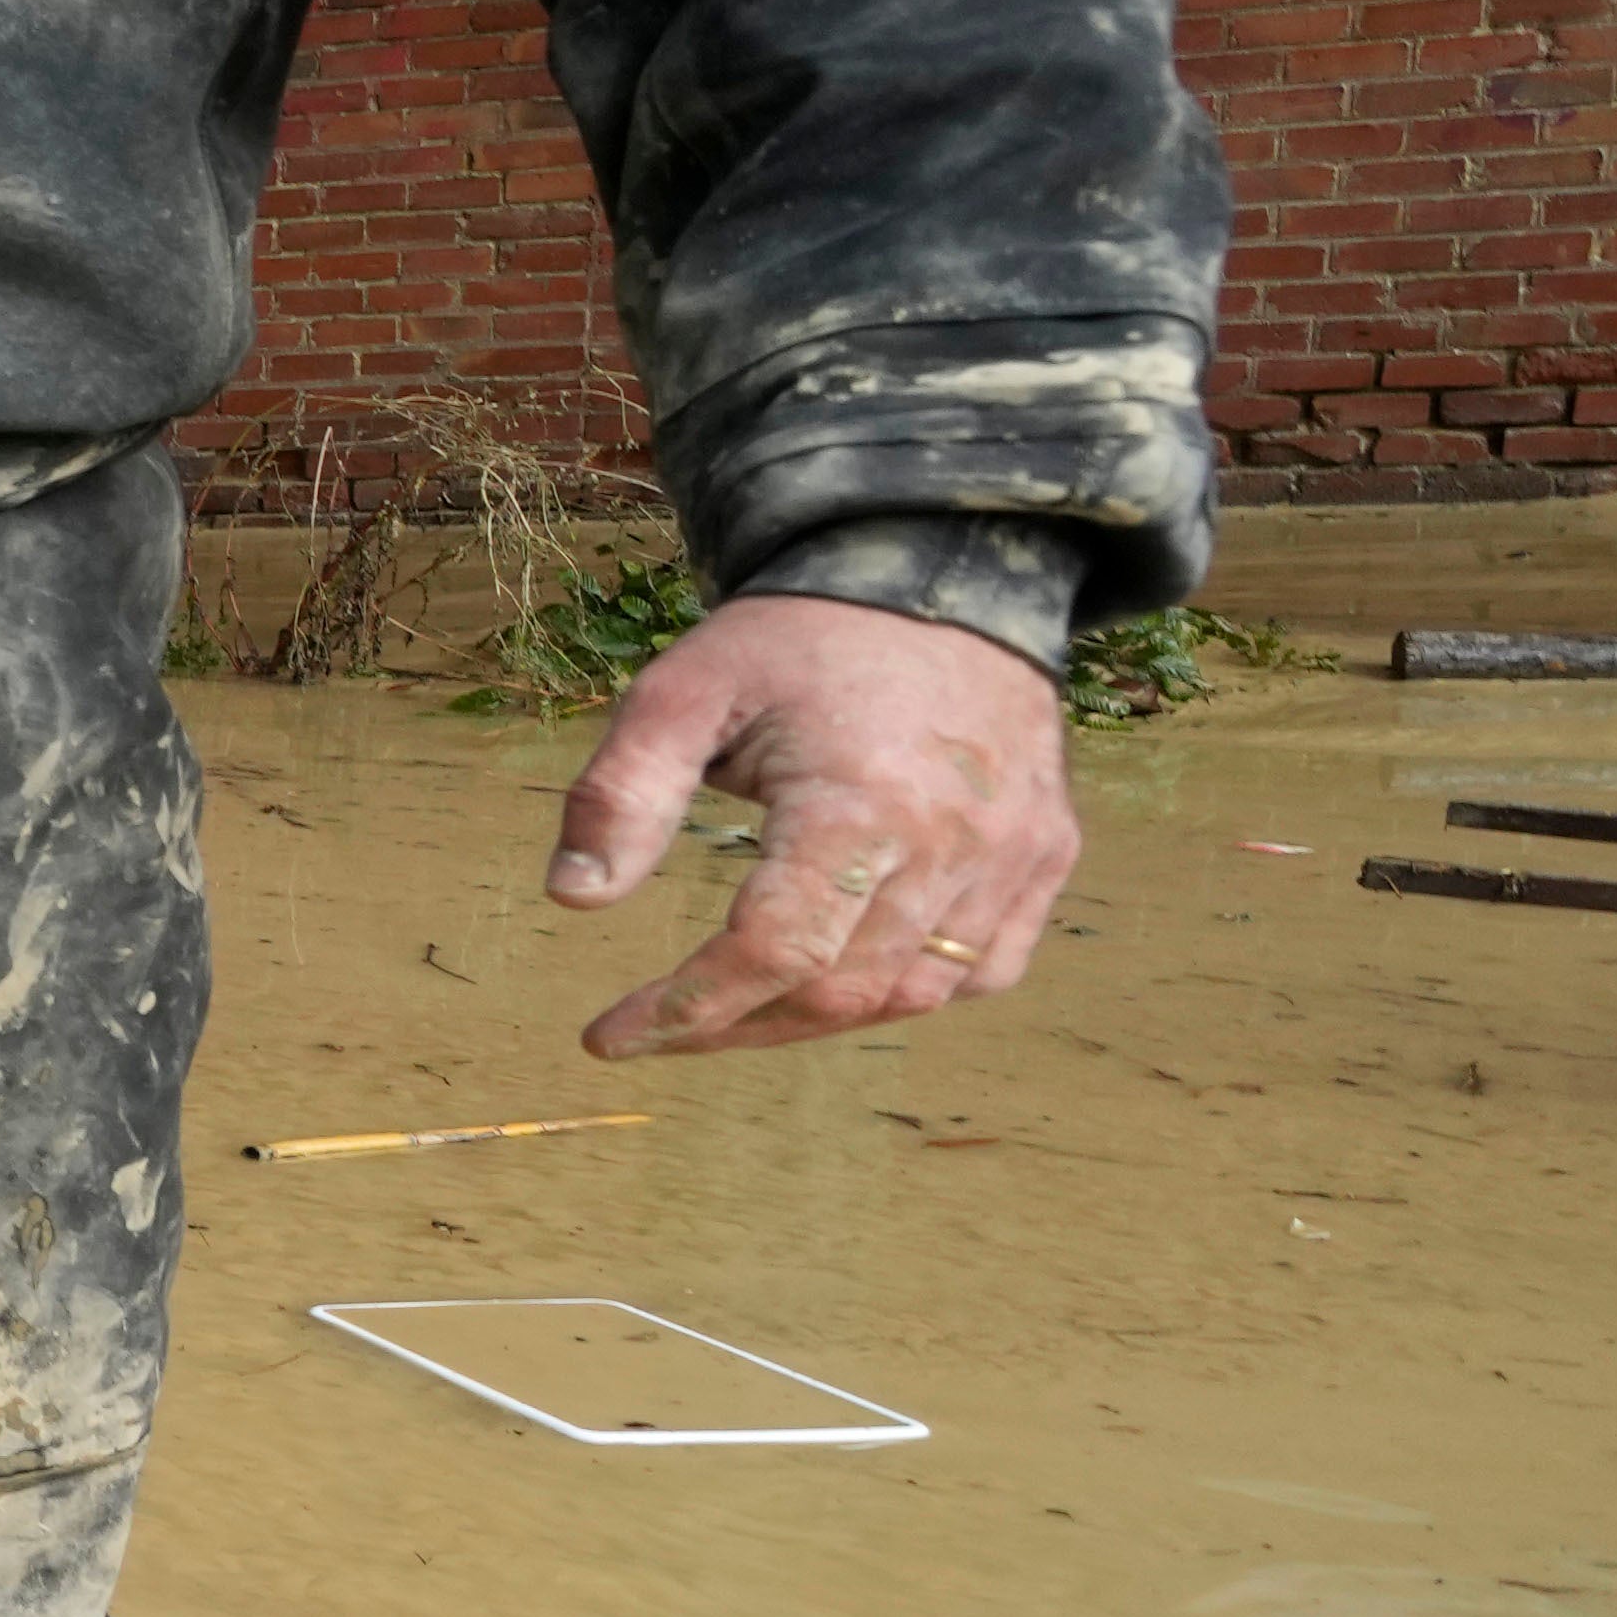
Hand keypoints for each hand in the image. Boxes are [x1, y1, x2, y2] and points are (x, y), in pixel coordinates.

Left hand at [545, 593, 1079, 1054]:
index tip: (611, 1036)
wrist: (941, 580)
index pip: (773, 952)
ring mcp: (1014, 858)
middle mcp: (955, 846)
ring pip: (912, 995)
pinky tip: (840, 978)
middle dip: (734, 1025)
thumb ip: (621, 791)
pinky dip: (906, 992)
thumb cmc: (801, 640)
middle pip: (838, 991)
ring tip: (731, 1011)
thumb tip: (571, 898)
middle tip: (658, 1027)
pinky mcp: (1045, 858)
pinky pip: (982, 970)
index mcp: (862, 804)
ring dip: (812, 1022)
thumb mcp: (685, 690)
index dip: (687, 1008)